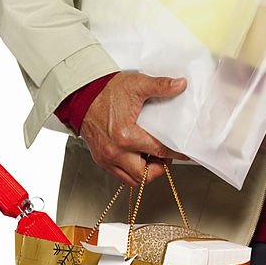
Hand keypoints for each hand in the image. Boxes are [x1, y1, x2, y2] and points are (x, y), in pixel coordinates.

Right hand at [79, 71, 188, 186]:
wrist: (82, 95)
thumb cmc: (106, 91)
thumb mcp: (137, 84)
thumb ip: (161, 85)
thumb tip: (180, 84)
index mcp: (126, 135)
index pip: (159, 151)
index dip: (175, 153)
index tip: (183, 153)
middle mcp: (115, 150)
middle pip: (145, 174)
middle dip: (159, 168)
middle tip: (166, 158)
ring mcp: (106, 157)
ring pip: (131, 179)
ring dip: (145, 173)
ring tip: (153, 160)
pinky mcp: (100, 159)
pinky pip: (119, 175)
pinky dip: (131, 172)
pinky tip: (138, 159)